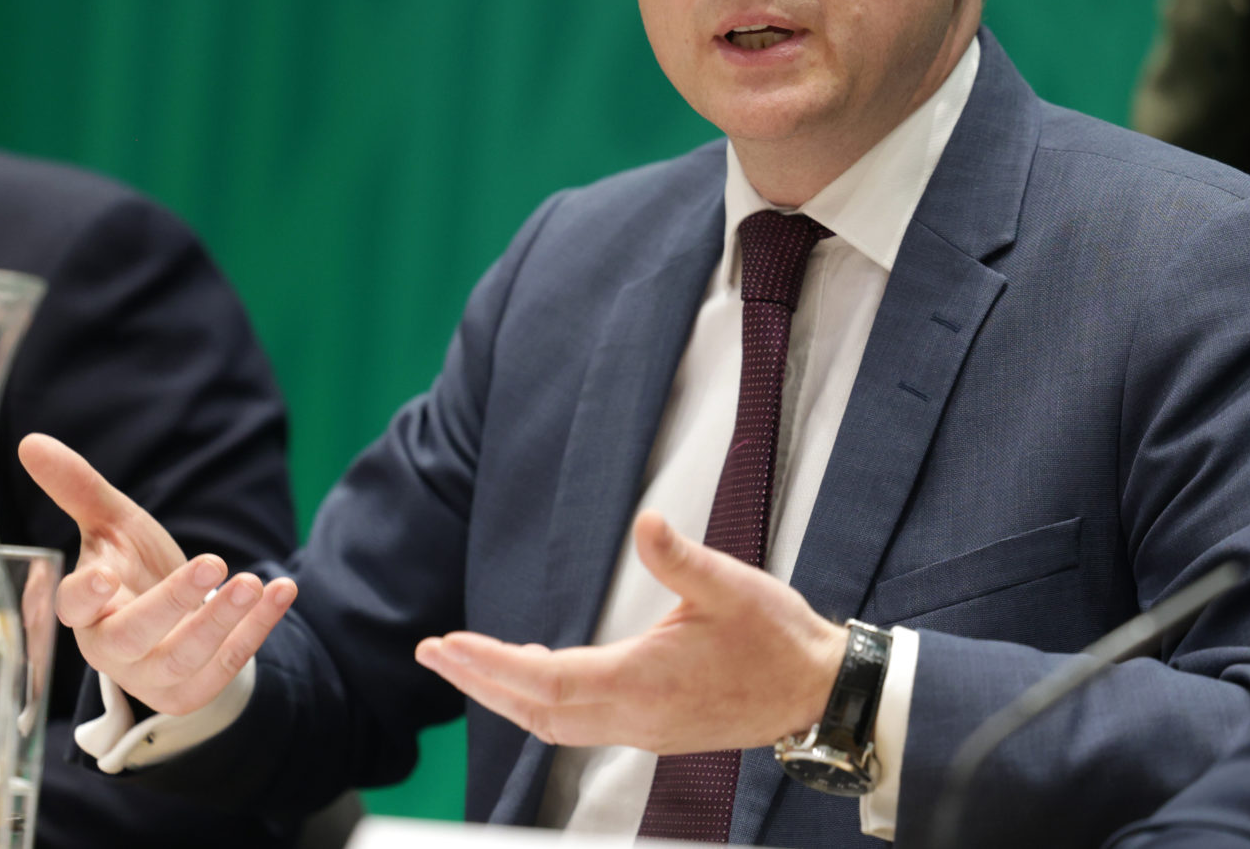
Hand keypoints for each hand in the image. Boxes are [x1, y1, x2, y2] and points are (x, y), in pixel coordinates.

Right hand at [17, 434, 295, 714]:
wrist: (174, 619)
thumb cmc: (132, 567)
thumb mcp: (111, 524)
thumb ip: (77, 487)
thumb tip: (30, 440)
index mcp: (86, 610)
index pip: (73, 607)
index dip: (84, 595)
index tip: (103, 574)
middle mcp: (113, 649)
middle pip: (132, 637)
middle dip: (172, 602)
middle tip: (214, 561)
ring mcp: (153, 675)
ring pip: (184, 659)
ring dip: (221, 620)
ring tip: (252, 581)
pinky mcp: (194, 689)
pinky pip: (228, 664)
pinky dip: (258, 629)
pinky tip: (282, 590)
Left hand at [416, 510, 845, 753]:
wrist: (816, 692)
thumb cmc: (777, 639)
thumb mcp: (733, 585)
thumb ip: (681, 557)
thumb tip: (645, 521)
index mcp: (645, 681)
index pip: (547, 680)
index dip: (492, 664)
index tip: (450, 645)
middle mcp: (635, 716)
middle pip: (534, 710)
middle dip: (478, 682)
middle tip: (432, 654)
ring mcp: (642, 729)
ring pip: (552, 723)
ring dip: (504, 695)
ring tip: (466, 664)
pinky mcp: (652, 730)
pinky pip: (577, 724)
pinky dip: (541, 701)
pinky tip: (534, 672)